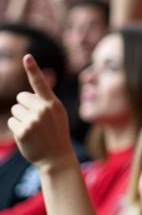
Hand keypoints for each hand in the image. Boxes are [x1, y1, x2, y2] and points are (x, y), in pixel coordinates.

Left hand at [8, 55, 75, 170]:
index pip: (41, 83)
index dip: (33, 69)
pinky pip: (11, 121)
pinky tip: (28, 136)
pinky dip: (17, 128)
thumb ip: (45, 102)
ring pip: (15, 109)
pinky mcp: (22, 131)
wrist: (57, 158)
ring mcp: (32, 121)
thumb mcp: (57, 115)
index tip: (27, 57)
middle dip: (24, 106)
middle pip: (21, 97)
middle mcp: (43, 110)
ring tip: (34, 129)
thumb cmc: (56, 133)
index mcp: (53, 104)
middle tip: (36, 119)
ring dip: (20, 118)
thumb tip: (27, 92)